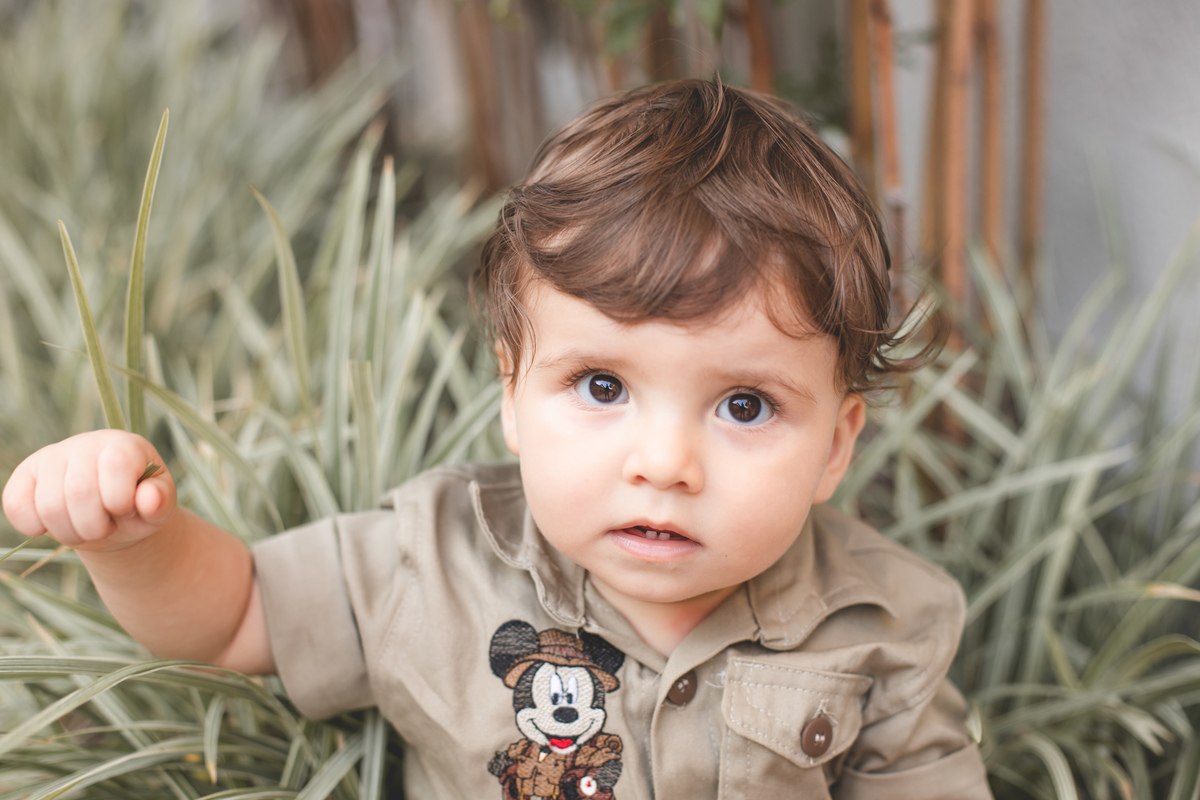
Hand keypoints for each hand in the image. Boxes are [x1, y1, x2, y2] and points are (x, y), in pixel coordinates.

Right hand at [2, 430, 176, 551]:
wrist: (111, 514)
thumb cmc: (139, 507)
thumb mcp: (159, 506)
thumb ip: (160, 501)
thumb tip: (149, 498)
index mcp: (123, 445)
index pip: (115, 464)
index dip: (119, 499)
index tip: (125, 511)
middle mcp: (85, 443)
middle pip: (78, 491)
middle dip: (94, 525)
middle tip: (105, 527)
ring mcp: (51, 457)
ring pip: (48, 505)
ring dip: (69, 532)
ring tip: (85, 527)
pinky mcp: (24, 475)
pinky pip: (15, 504)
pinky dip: (34, 527)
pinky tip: (55, 525)